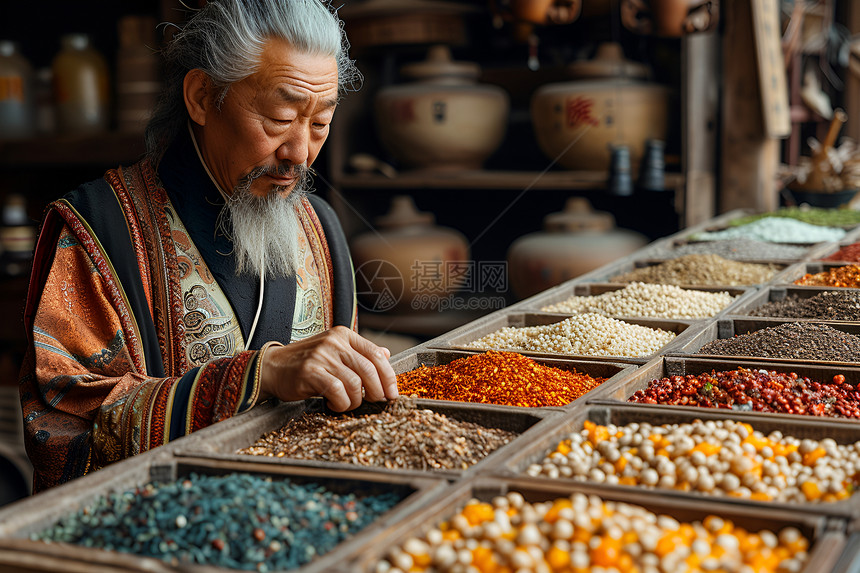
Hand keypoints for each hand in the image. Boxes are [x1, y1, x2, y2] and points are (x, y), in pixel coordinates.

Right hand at [257, 326, 398, 410]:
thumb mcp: (334, 352)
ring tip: (347, 403)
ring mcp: (322, 356)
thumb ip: (359, 353)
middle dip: (377, 390)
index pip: (375, 354)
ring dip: (355, 400)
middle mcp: (334, 342)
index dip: (388, 376)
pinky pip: (337, 391)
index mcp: (343, 335)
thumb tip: (386, 355)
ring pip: (354, 383)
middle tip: (376, 401)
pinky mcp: (310, 371)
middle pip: (369, 369)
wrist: (272, 367)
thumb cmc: (306, 363)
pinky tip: (335, 404)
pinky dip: (341, 403)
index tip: (392, 392)